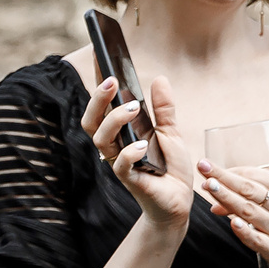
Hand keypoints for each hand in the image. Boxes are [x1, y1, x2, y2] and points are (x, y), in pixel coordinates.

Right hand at [81, 73, 194, 230]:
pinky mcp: (130, 180)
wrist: (178, 202)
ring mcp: (119, 164)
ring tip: (133, 107)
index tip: (102, 65)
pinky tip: (142, 145)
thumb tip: (159, 79)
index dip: (97, 90)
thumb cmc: (168, 169)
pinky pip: (120, 165)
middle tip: (112, 81)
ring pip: (100, 140)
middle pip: (90, 122)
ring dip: (113, 120)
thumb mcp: (170, 133)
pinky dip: (129, 153)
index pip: (100, 110)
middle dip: (97, 100)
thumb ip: (163, 109)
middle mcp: (113, 148)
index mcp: (119, 136)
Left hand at [199, 159, 268, 267]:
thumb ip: (255, 198)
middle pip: (249, 189)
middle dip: (223, 177)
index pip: (255, 176)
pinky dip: (243, 230)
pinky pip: (255, 238)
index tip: (209, 166)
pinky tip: (232, 222)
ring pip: (249, 210)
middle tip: (204, 168)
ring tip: (210, 187)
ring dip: (227, 198)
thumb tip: (217, 200)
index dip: (230, 171)